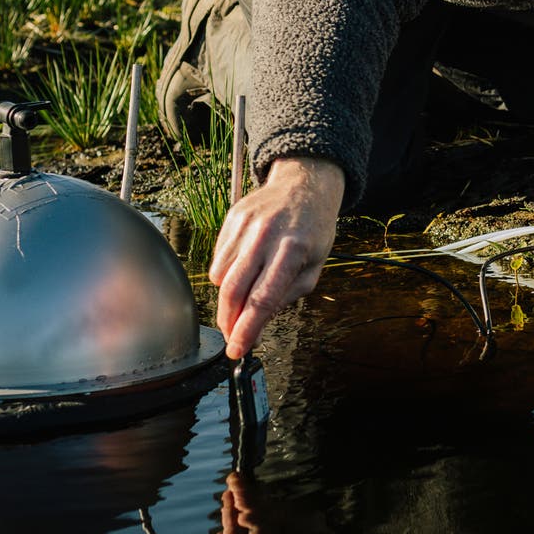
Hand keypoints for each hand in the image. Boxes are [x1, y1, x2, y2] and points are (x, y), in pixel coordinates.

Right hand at [210, 156, 343, 358]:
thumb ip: (289, 296)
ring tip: (245, 294)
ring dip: (228, 297)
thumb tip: (259, 324)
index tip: (237, 350)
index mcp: (293, 250)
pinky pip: (218, 257)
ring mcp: (246, 225)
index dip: (246, 330)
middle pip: (233, 291)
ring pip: (220, 276)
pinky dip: (225, 273)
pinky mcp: (232, 218)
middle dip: (228, 321)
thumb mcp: (316, 265)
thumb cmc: (314, 229)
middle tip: (232, 335)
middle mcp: (266, 236)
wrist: (304, 184)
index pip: (263, 299)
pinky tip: (244, 268)